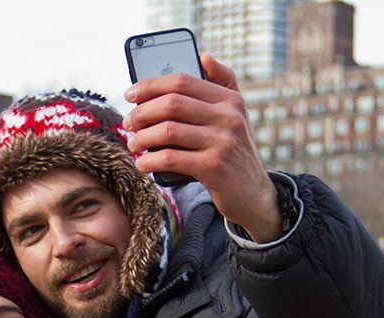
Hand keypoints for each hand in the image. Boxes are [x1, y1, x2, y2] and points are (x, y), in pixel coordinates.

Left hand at [123, 53, 283, 242]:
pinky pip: (171, 158)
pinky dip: (150, 161)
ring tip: (133, 144)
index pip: (182, 81)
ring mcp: (223, 141)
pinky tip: (143, 164)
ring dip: (142, 138)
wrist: (255, 194)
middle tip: (129, 123)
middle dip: (142, 113)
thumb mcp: (236, 116)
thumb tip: (204, 56)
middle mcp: (229, 117)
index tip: (130, 95)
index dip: (150, 85)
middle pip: (171, 104)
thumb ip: (222, 84)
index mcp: (230, 99)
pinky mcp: (214, 167)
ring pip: (167, 131)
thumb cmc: (235, 152)